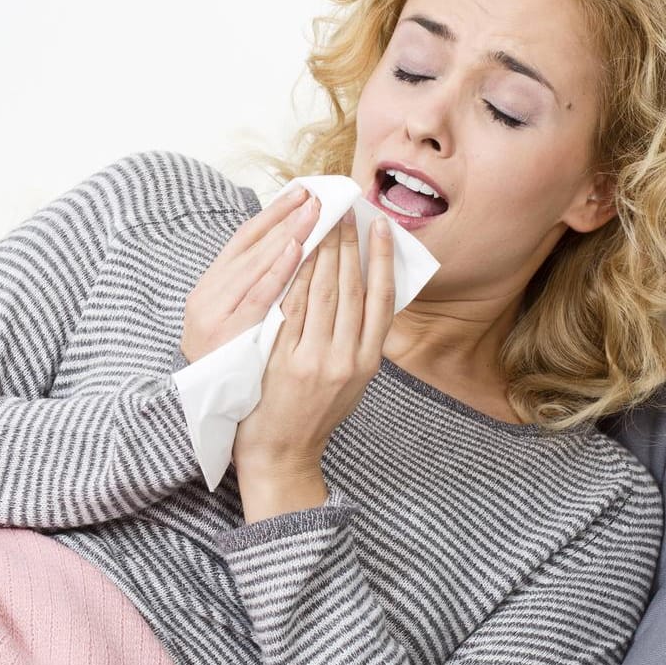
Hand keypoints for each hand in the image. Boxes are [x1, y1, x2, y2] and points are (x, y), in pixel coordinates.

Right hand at [180, 184, 319, 364]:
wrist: (203, 409)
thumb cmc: (225, 364)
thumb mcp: (228, 319)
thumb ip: (250, 288)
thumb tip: (287, 249)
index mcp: (210, 285)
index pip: (245, 238)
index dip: (273, 212)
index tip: (301, 192)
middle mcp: (209, 294)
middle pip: (254, 246)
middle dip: (287, 218)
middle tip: (317, 195)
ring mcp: (217, 313)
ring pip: (257, 264)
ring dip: (288, 234)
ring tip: (314, 211)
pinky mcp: (229, 333)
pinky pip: (259, 297)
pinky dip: (278, 270)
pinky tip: (298, 249)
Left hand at [230, 208, 394, 474]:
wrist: (283, 454)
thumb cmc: (316, 414)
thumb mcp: (351, 382)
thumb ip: (359, 341)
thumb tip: (367, 292)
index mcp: (368, 361)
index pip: (381, 298)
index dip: (382, 259)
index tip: (381, 227)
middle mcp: (347, 359)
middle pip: (352, 288)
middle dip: (350, 245)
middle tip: (346, 210)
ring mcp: (316, 360)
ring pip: (323, 293)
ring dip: (324, 252)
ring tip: (323, 221)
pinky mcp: (286, 362)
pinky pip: (293, 309)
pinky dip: (295, 278)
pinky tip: (296, 252)